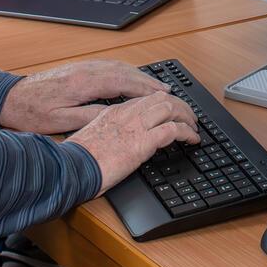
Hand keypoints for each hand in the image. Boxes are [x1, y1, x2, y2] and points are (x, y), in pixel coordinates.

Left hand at [0, 59, 172, 134]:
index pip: (123, 83)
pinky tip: (130, 78)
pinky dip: (125, 72)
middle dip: (147, 80)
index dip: (145, 88)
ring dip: (138, 75)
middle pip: (124, 72)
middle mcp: (86, 71)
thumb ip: (89, 116)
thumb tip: (115, 115)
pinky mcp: (78, 69)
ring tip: (154, 85)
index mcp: (83, 83)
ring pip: (118, 67)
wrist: (9, 97)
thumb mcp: (60, 121)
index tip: (162, 94)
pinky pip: (109, 66)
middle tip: (167, 90)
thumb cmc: (32, 112)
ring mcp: (82, 67)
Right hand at [66, 93, 199, 191]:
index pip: (145, 99)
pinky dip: (188, 133)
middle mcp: (127, 114)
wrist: (71, 167)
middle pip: (162, 99)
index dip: (163, 103)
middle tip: (190, 116)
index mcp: (114, 112)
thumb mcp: (94, 139)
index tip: (172, 110)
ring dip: (187, 116)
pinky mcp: (142, 142)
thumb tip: (119, 142)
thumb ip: (109, 134)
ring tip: (195, 126)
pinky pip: (174, 130)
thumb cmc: (77, 160)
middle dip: (180, 105)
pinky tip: (193, 140)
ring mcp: (135, 126)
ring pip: (172, 108)